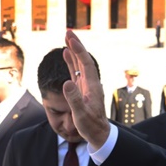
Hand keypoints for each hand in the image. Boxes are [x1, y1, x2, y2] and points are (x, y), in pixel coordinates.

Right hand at [63, 31, 110, 147]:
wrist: (99, 134)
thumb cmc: (90, 126)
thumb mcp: (81, 114)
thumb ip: (74, 99)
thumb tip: (66, 82)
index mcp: (92, 86)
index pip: (85, 63)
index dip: (78, 50)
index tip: (70, 38)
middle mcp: (91, 82)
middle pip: (84, 59)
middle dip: (76, 45)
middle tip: (68, 31)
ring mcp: (87, 85)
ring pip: (80, 64)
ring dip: (74, 51)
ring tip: (67, 39)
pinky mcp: (82, 89)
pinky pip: (76, 72)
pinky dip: (72, 62)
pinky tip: (67, 55)